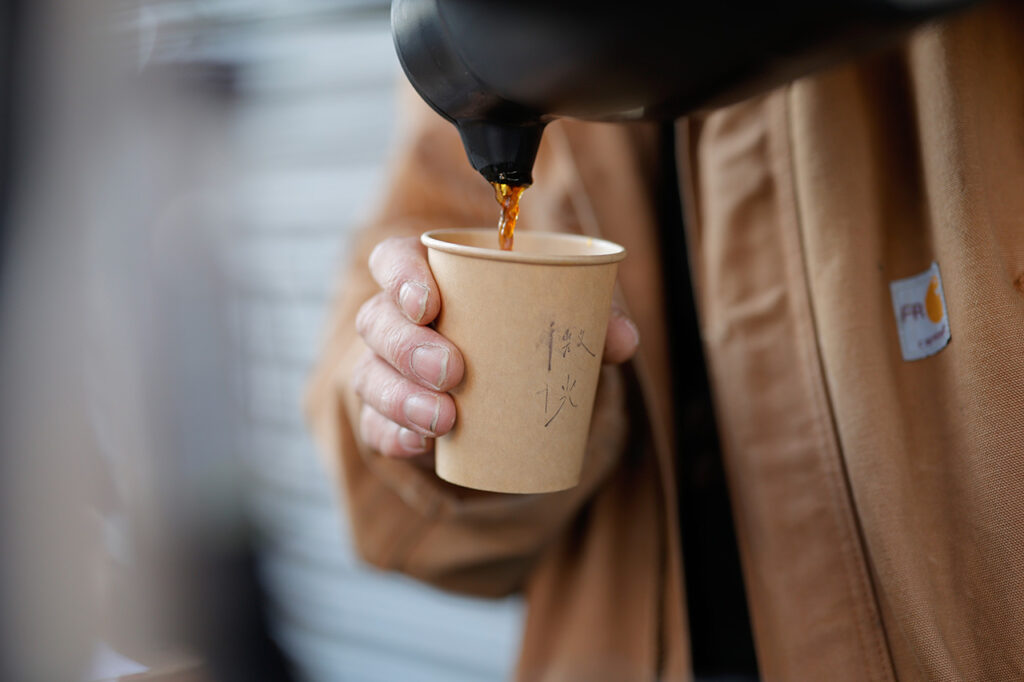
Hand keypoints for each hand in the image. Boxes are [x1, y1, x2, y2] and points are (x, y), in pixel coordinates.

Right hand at [351, 236, 640, 458]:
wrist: (506, 393)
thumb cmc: (521, 335)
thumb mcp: (557, 319)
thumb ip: (591, 318)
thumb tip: (622, 340)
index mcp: (427, 277)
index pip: (393, 259)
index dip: (401, 275)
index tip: (429, 302)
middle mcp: (394, 320)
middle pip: (378, 321)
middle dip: (408, 346)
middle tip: (453, 370)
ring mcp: (383, 370)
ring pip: (371, 376)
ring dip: (403, 398)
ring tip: (446, 419)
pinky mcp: (386, 418)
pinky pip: (376, 427)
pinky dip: (395, 437)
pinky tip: (419, 445)